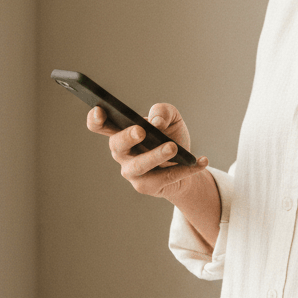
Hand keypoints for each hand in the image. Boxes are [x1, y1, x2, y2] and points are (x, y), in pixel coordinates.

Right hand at [87, 102, 206, 200]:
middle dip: (127, 137)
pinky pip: (166, 177)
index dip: (95, 119)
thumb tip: (156, 121)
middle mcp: (122, 153)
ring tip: (173, 148)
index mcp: (122, 132)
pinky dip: (186, 169)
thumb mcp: (172, 118)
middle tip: (141, 131)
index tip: (100, 110)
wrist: (186, 163)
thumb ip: (163, 111)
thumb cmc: (171, 136)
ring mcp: (132, 172)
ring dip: (155, 156)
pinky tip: (202, 161)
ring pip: (139, 166)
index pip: (100, 125)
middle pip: (117, 145)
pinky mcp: (147, 186)